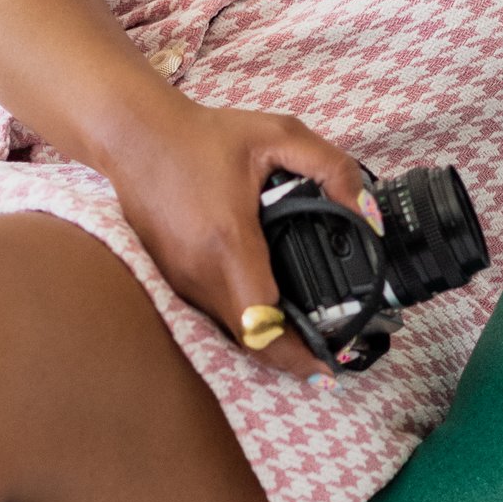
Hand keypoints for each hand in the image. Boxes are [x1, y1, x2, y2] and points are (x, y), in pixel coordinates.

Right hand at [105, 100, 369, 376]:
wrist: (134, 135)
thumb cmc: (205, 136)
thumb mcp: (278, 134)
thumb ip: (333, 168)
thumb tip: (367, 213)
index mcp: (228, 243)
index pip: (261, 325)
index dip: (295, 355)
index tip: (328, 368)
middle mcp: (200, 273)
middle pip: (248, 341)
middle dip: (289, 355)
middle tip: (328, 353)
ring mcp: (179, 280)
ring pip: (228, 332)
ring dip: (265, 340)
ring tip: (305, 335)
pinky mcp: (171, 279)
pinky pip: (212, 314)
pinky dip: (242, 322)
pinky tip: (267, 310)